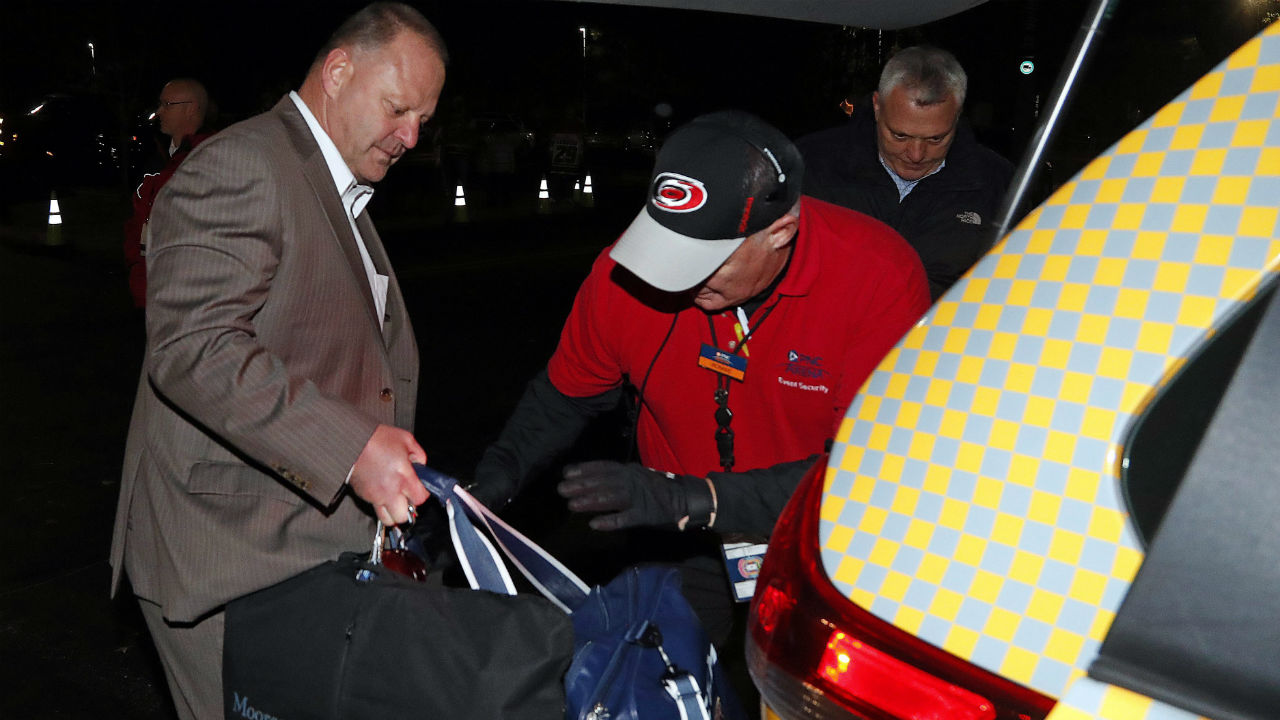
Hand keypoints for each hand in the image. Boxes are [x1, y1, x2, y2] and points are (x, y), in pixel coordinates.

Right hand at [349, 424, 429, 524]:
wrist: (352, 440)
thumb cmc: (377, 438)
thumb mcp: (406, 440)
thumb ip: (419, 456)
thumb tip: (421, 467)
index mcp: (403, 476)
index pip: (420, 499)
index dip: (422, 494)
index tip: (419, 488)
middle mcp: (390, 490)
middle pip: (403, 517)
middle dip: (407, 509)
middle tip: (406, 496)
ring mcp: (375, 496)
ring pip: (387, 519)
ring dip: (393, 512)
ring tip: (394, 498)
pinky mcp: (363, 496)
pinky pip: (375, 508)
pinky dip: (380, 504)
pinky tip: (381, 490)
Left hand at [557, 460, 715, 530]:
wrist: (689, 499)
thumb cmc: (660, 490)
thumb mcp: (638, 476)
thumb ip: (619, 478)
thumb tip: (593, 480)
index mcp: (631, 470)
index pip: (604, 467)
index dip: (585, 469)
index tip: (566, 473)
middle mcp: (633, 480)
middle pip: (604, 481)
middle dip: (582, 485)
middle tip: (562, 490)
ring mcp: (640, 498)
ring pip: (612, 497)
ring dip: (591, 501)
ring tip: (572, 505)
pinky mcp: (647, 515)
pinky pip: (626, 519)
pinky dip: (611, 521)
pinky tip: (595, 524)